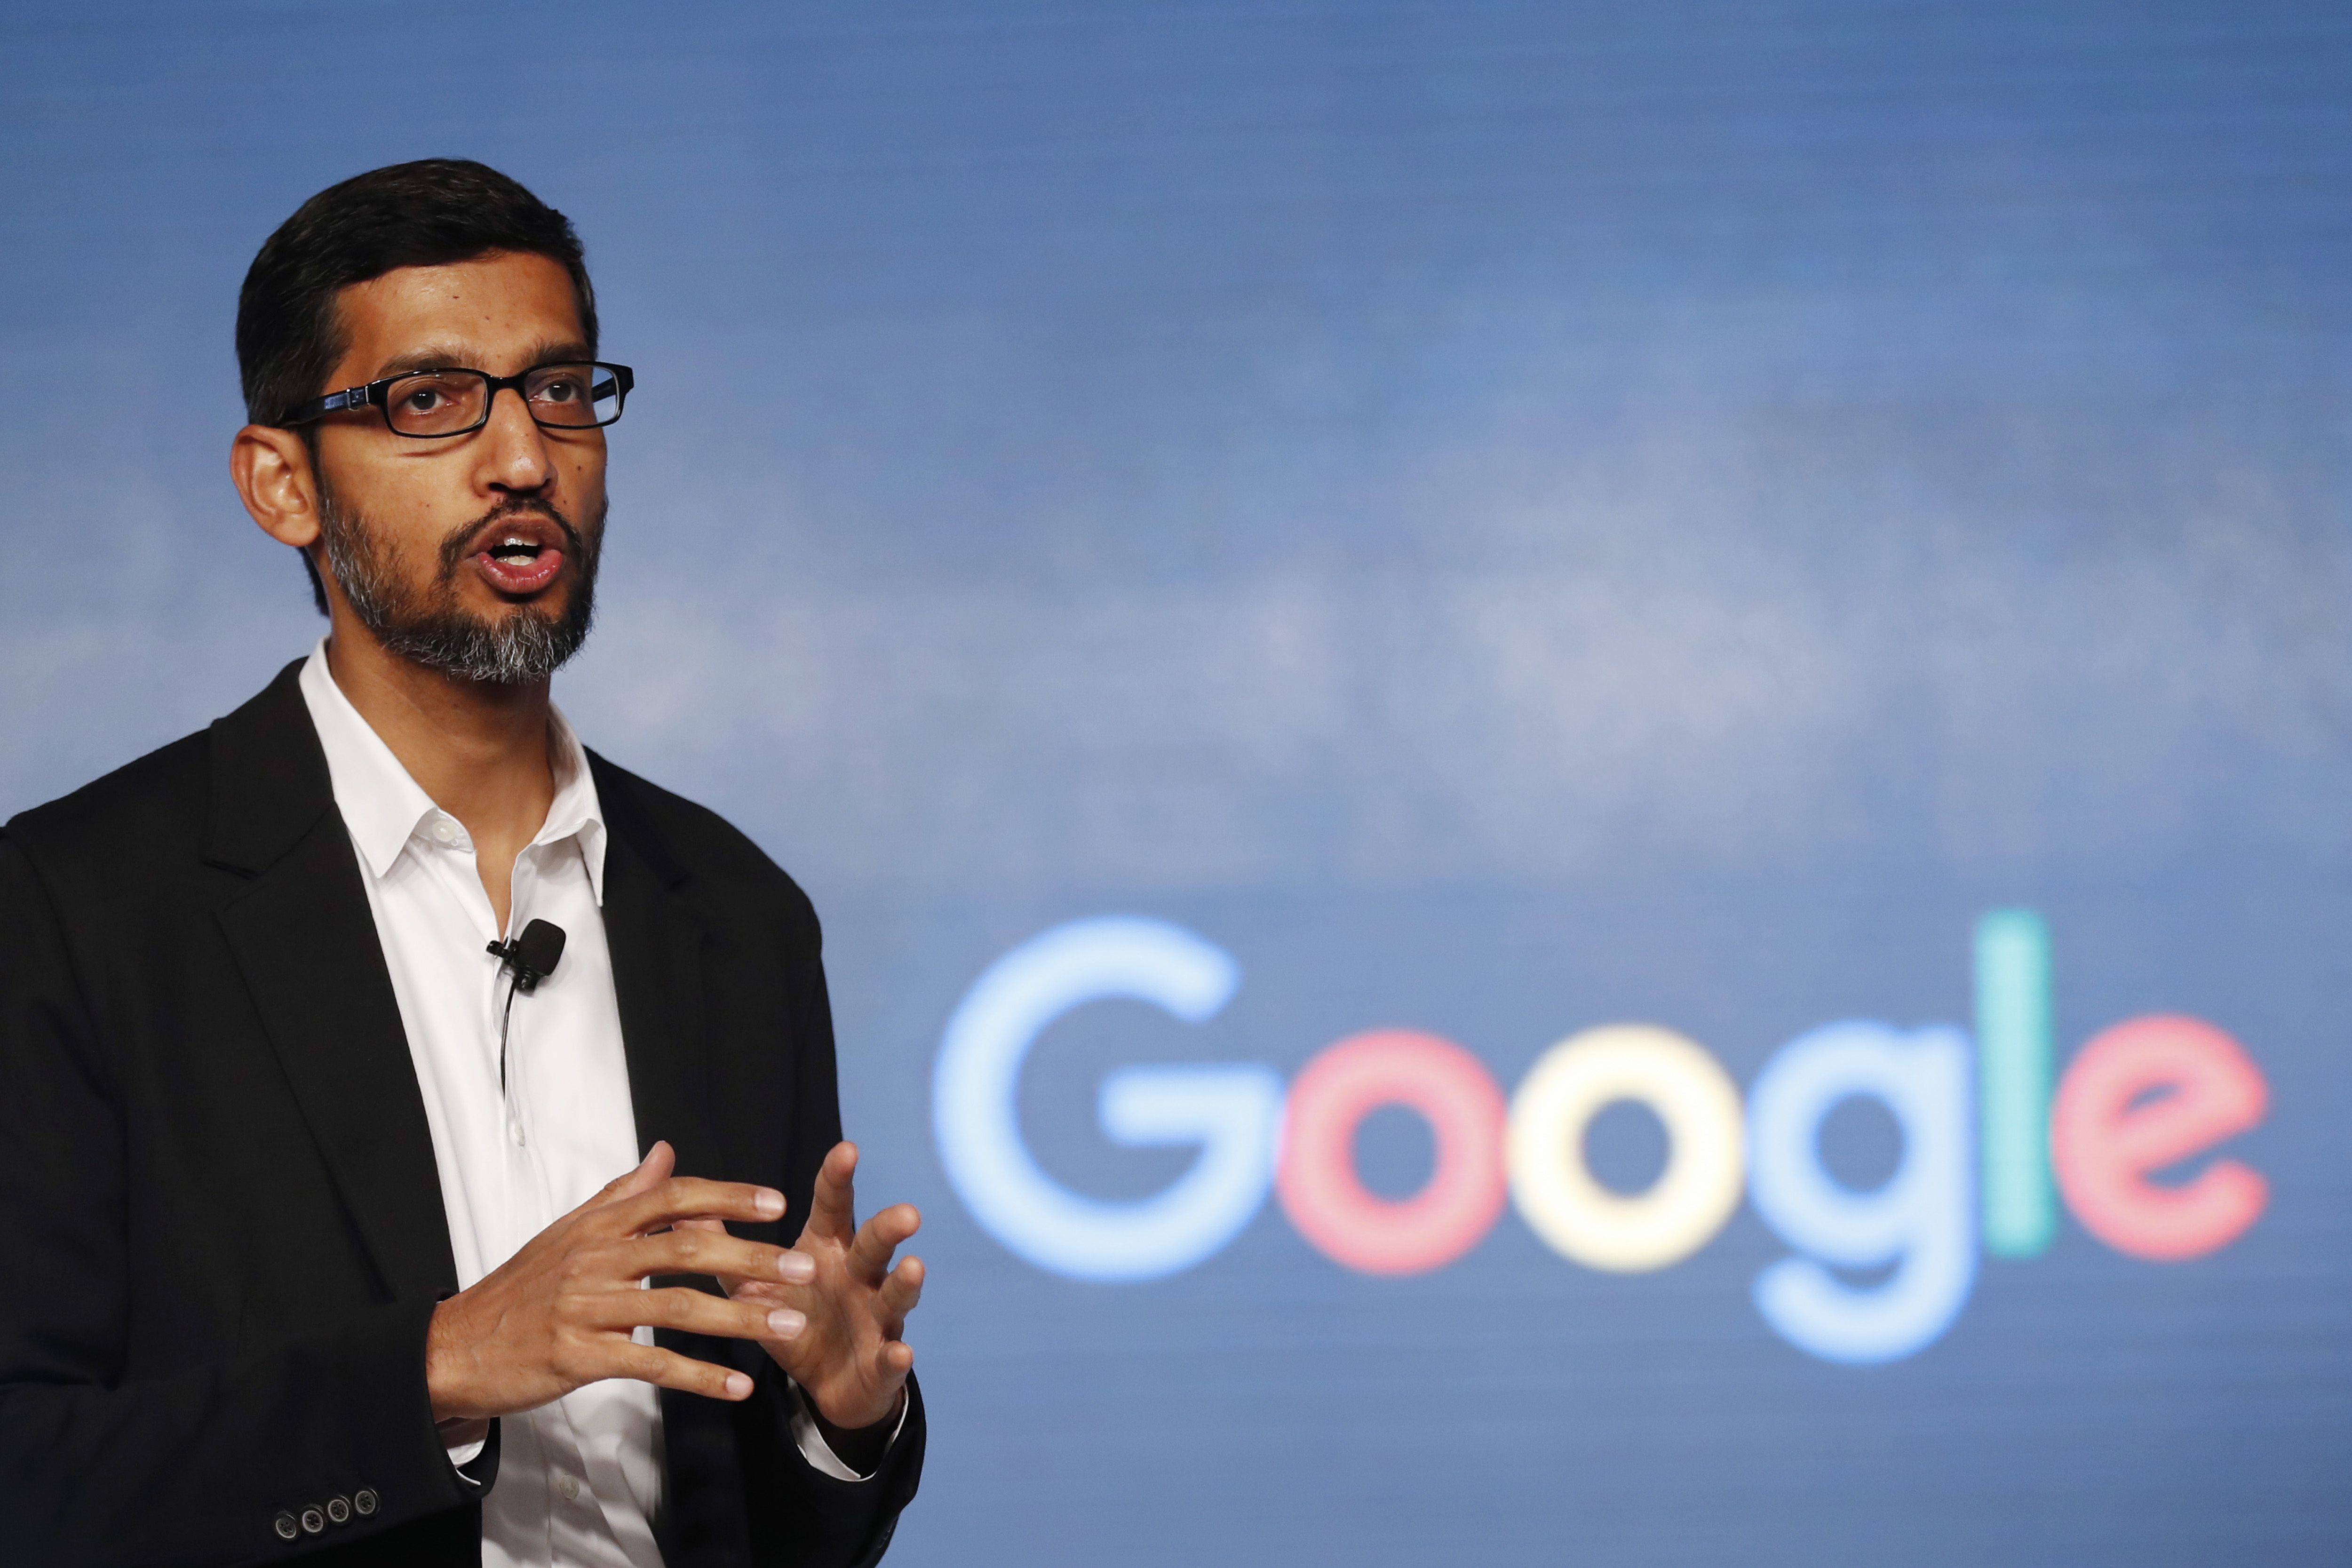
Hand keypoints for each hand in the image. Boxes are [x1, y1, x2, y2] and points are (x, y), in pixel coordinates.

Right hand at [424, 1141, 816, 1424]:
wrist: (456, 1346)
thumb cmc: (520, 1289)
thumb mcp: (568, 1231)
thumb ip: (623, 1193)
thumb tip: (665, 1151)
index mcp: (597, 1226)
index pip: (673, 1198)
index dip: (728, 1197)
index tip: (777, 1203)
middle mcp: (594, 1259)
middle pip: (685, 1249)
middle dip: (750, 1258)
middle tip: (803, 1268)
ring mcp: (585, 1308)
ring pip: (676, 1308)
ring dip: (738, 1318)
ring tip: (788, 1326)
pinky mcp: (578, 1357)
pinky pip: (650, 1363)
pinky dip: (698, 1375)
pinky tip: (737, 1387)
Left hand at [681, 1141, 922, 1430]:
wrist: (830, 1385)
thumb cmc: (794, 1320)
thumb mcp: (751, 1285)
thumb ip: (722, 1247)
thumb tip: (681, 1208)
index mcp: (827, 1251)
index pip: (834, 1207)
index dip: (839, 1179)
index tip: (846, 1150)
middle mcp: (858, 1276)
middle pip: (875, 1245)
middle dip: (889, 1228)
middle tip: (906, 1212)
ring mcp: (876, 1317)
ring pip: (895, 1295)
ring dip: (906, 1283)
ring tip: (914, 1269)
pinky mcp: (883, 1361)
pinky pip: (892, 1357)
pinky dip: (897, 1357)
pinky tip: (899, 1352)